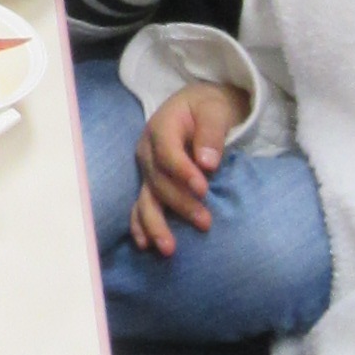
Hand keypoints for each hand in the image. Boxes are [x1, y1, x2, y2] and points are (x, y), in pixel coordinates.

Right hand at [128, 79, 242, 255]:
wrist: (197, 107)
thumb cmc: (208, 107)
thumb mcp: (214, 109)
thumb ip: (211, 132)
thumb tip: (207, 163)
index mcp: (162, 127)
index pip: (168, 154)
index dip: (183, 173)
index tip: (203, 189)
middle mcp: (148, 150)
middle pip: (159, 181)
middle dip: (181, 204)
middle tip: (205, 222)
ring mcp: (146, 168)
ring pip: (146, 198)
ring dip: (156, 224)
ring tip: (169, 248)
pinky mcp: (150, 182)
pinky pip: (140, 205)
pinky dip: (140, 225)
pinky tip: (146, 244)